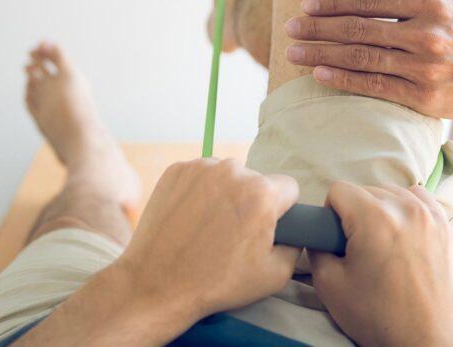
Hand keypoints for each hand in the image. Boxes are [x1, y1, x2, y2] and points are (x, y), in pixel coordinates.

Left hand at [116, 158, 299, 324]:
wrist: (157, 284)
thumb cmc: (215, 282)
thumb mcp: (274, 275)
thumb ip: (295, 245)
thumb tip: (293, 231)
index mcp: (262, 193)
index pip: (288, 187)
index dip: (282, 209)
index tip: (267, 226)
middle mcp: (232, 171)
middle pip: (256, 180)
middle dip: (250, 201)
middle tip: (233, 233)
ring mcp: (201, 167)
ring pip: (227, 176)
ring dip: (224, 194)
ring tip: (208, 228)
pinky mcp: (177, 170)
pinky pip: (200, 175)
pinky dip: (199, 192)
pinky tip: (191, 218)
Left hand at [284, 0, 452, 117]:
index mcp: (431, 4)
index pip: (369, 1)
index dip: (333, 3)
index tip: (306, 5)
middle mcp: (426, 35)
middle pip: (358, 30)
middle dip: (317, 29)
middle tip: (288, 28)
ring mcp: (424, 69)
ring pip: (361, 59)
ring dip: (321, 55)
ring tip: (293, 51)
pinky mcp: (423, 98)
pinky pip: (375, 87)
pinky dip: (344, 81)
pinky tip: (319, 74)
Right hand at [309, 182, 452, 346]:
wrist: (428, 343)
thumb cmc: (380, 318)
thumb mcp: (330, 286)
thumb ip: (318, 250)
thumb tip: (320, 236)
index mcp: (374, 217)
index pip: (339, 190)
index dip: (330, 214)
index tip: (335, 238)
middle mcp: (406, 208)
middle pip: (366, 190)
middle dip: (356, 213)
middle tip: (357, 248)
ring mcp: (431, 215)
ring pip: (393, 192)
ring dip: (382, 210)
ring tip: (382, 244)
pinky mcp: (447, 227)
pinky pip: (420, 201)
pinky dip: (408, 210)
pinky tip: (404, 236)